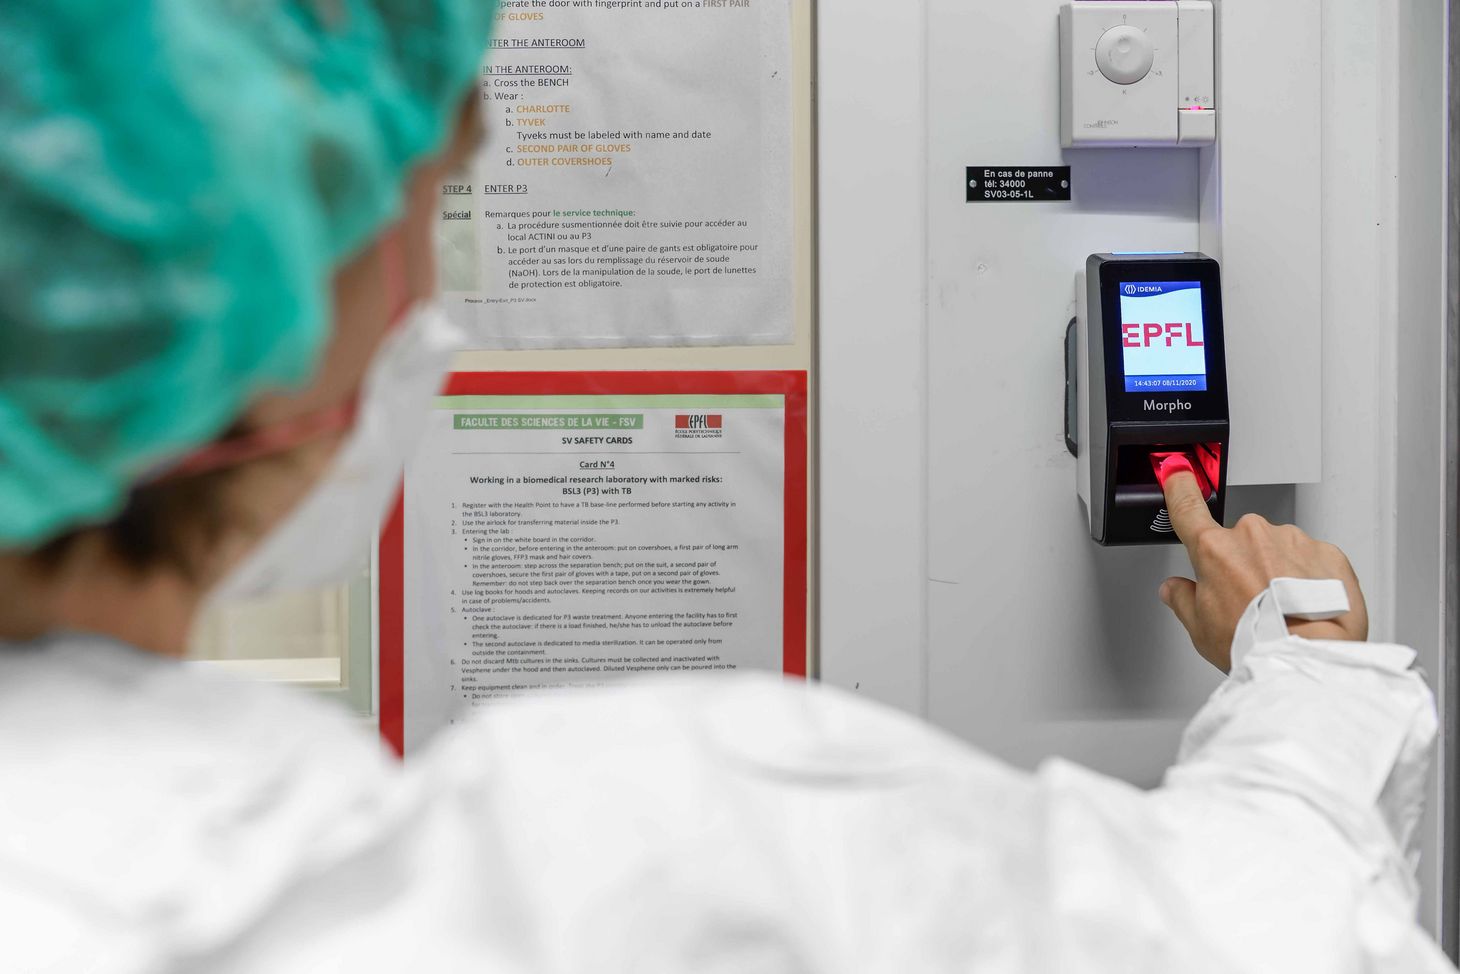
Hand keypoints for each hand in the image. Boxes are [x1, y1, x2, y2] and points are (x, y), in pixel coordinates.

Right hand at [1159, 469, 1367, 672]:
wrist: (1307, 654)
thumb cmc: (1254, 641)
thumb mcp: (1199, 627)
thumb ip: (1183, 599)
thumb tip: (1175, 589)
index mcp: (1214, 549)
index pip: (1187, 507)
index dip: (1178, 487)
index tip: (1176, 473)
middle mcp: (1252, 535)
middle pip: (1241, 541)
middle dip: (1244, 563)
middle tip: (1250, 599)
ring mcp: (1292, 540)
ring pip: (1279, 548)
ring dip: (1280, 570)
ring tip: (1284, 609)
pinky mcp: (1327, 552)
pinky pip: (1312, 559)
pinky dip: (1310, 577)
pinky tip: (1306, 605)